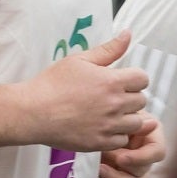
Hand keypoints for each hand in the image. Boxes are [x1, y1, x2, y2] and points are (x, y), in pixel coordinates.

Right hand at [18, 30, 148, 150]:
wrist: (34, 111)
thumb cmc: (53, 83)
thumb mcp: (80, 60)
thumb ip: (108, 49)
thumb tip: (128, 34)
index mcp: (112, 81)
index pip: (143, 79)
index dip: (133, 78)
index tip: (121, 80)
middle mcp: (115, 104)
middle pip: (141, 101)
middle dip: (130, 96)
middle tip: (111, 96)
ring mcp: (109, 126)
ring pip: (136, 123)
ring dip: (127, 117)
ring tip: (109, 113)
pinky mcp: (101, 143)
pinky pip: (123, 140)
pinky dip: (117, 134)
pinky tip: (103, 126)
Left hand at [98, 111, 165, 177]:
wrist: (93, 118)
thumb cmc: (110, 112)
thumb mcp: (122, 113)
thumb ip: (134, 121)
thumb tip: (151, 123)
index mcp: (153, 135)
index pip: (157, 151)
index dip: (141, 158)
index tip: (121, 158)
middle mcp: (148, 153)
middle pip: (144, 170)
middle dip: (123, 167)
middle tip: (103, 160)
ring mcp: (139, 168)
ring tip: (100, 170)